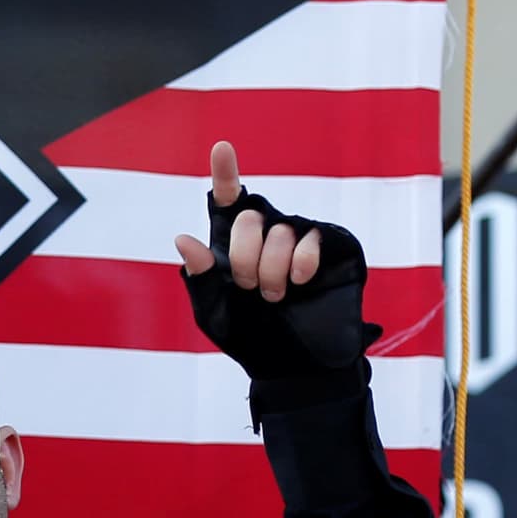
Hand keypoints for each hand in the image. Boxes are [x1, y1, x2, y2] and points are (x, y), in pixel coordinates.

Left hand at [169, 140, 373, 382]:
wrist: (296, 369)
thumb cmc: (252, 339)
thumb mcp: (214, 312)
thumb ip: (200, 277)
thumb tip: (182, 239)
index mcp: (234, 244)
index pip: (229, 201)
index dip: (226, 173)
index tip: (222, 148)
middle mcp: (268, 234)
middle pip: (249, 218)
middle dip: (243, 257)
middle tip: (250, 288)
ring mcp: (302, 238)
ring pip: (280, 229)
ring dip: (273, 268)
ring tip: (277, 295)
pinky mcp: (333, 247)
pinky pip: (313, 236)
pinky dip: (302, 261)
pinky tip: (301, 281)